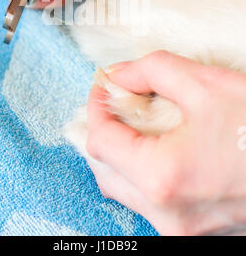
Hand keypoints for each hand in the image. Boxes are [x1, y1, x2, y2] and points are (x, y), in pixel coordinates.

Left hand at [86, 51, 245, 235]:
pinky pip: (150, 202)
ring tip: (135, 121)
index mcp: (163, 178)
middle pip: (105, 169)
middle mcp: (167, 214)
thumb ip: (153, 71)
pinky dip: (142, 173)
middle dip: (103, 130)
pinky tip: (159, 148)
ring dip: (120, 153)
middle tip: (117, 101)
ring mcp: (182, 230)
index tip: (104, 86)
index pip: (101, 140)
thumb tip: (119, 75)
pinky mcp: (196, 232)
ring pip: (124, 190)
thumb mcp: (208, 84)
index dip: (97, 106)